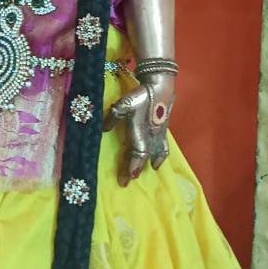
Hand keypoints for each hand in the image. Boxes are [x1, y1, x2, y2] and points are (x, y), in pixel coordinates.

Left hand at [105, 71, 175, 185]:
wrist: (160, 87)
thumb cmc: (141, 95)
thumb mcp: (123, 104)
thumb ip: (113, 117)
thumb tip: (103, 130)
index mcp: (142, 133)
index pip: (137, 155)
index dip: (132, 167)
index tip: (128, 179)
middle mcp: (151, 137)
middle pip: (144, 158)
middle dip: (135, 170)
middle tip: (126, 182)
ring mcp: (159, 134)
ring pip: (156, 154)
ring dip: (150, 164)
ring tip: (146, 172)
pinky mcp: (164, 130)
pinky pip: (164, 148)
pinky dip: (161, 156)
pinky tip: (158, 161)